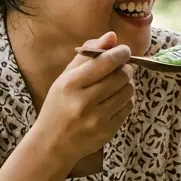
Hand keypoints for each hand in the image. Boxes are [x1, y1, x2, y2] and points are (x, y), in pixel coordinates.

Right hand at [34, 32, 134, 168]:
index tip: (124, 50)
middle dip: (126, 68)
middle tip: (122, 67)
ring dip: (127, 84)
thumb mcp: (65, 78)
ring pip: (128, 91)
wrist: (52, 144)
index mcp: (70, 84)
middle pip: (121, 76)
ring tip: (118, 84)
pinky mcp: (107, 131)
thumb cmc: (58, 106)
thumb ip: (87, 55)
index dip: (120, 53)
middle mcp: (84, 102)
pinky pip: (128, 108)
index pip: (105, 62)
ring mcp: (97, 119)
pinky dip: (126, 100)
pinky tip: (115, 100)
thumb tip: (112, 36)